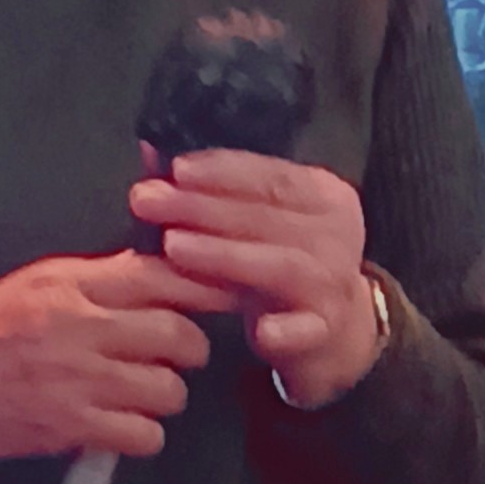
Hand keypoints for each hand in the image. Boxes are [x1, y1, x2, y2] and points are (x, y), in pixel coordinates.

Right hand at [0, 251, 233, 482]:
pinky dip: (143, 433)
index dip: (205, 284)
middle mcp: (77, 326)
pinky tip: (124, 425)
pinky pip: (144, 434)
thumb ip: (97, 273)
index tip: (226, 291)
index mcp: (68, 282)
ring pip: (168, 388)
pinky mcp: (68, 428)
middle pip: (177, 332)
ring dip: (167, 392)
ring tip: (145, 390)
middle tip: (181, 352)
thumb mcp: (35, 283)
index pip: (160, 274)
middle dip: (192, 346)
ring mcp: (74, 380)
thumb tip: (157, 255)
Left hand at [131, 151, 383, 412]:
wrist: (333, 323)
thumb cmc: (280, 258)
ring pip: (279, 264)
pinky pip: (306, 330)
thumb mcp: (255, 218)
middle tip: (147, 201)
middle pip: (266, 215)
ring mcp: (333, 283)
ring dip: (225, 255)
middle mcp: (336, 234)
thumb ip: (209, 186)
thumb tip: (150, 150)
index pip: (271, 175)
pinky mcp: (326, 329)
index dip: (222, 170)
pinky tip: (261, 334)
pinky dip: (287, 332)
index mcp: (322, 195)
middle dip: (202, 207)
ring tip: (173, 247)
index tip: (175, 168)